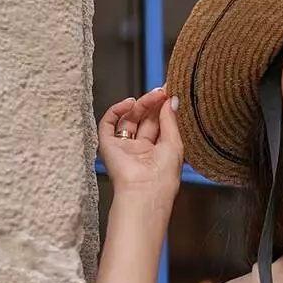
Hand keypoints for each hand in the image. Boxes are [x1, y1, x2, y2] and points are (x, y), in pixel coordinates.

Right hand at [97, 87, 183, 203]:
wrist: (145, 190)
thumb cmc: (163, 176)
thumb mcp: (175, 143)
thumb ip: (170, 120)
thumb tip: (171, 100)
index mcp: (157, 152)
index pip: (158, 124)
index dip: (163, 108)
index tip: (170, 92)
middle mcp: (140, 149)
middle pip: (144, 119)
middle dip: (153, 104)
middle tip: (162, 91)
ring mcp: (123, 147)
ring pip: (128, 119)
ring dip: (140, 104)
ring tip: (154, 95)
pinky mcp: (107, 146)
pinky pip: (108, 124)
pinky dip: (117, 110)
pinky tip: (130, 103)